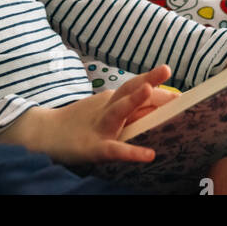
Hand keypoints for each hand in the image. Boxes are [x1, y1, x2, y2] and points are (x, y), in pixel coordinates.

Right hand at [0, 64, 175, 165]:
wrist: (46, 134)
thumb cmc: (82, 124)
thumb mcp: (106, 112)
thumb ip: (132, 109)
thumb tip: (161, 105)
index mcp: (112, 99)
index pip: (136, 86)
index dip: (156, 84)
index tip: (181, 89)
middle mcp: (107, 108)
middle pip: (129, 90)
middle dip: (149, 81)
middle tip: (167, 70)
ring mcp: (100, 126)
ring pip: (118, 111)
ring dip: (133, 100)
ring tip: (149, 90)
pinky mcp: (94, 147)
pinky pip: (115, 149)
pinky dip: (132, 152)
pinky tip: (149, 155)